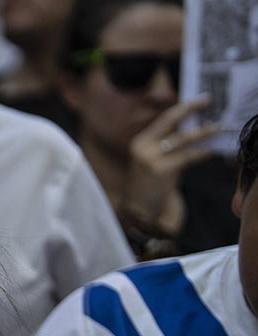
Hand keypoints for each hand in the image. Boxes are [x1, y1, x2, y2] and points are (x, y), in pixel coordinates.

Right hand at [123, 98, 218, 232]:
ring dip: (203, 132)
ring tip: (218, 128)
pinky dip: (201, 152)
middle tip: (210, 103)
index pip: (164, 119)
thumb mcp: (153, 161)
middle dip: (192, 110)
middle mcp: (143, 147)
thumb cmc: (150, 186)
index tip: (201, 100)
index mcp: (140, 142)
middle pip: (171, 122)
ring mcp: (151, 159)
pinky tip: (211, 150)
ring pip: (182, 139)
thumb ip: (167, 145)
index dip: (183, 108)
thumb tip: (193, 128)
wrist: (139, 212)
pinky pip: (187, 157)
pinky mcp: (161, 171)